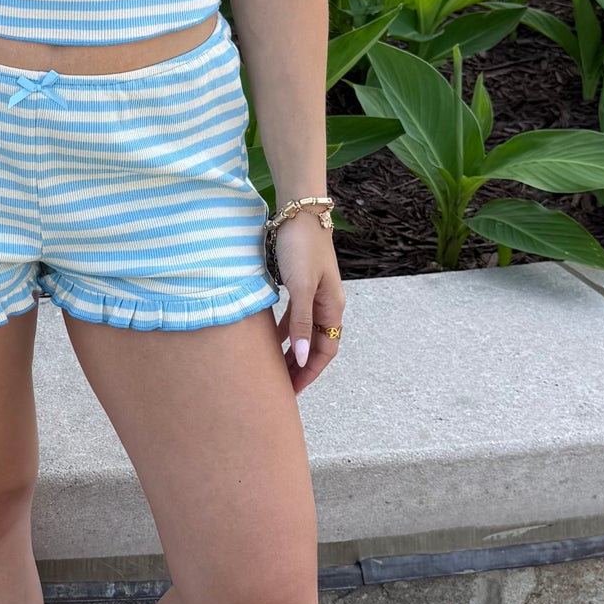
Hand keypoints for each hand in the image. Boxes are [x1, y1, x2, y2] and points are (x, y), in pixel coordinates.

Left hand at [274, 211, 344, 395]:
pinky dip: (285, 331)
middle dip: (300, 367)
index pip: (324, 350)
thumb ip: (300, 322)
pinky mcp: (301, 285)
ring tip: (275, 370)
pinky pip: (295, 317)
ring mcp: (314, 295)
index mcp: (332, 308)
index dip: (309, 372)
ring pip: (304, 332)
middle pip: (315, 344)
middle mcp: (327, 305)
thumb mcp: (301, 287)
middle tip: (281, 388)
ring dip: (292, 351)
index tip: (292, 391)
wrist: (300, 213)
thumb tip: (300, 356)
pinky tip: (271, 340)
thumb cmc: (302, 248)